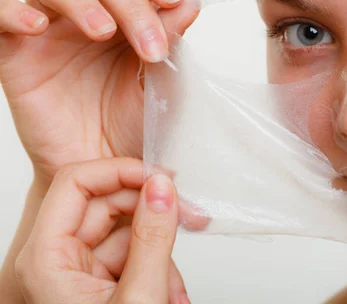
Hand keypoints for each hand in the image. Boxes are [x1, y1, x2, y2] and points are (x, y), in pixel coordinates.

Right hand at [0, 0, 199, 181]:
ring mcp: (51, 29)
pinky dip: (13, 11)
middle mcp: (90, 11)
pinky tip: (37, 27)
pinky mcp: (15, 52)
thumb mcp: (162, 86)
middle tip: (150, 45)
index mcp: (129, 12)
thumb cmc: (134, 125)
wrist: (104, 171)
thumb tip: (190, 3)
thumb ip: (171, 43)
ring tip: (102, 31)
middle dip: (130, 1)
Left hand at [15, 157, 189, 303]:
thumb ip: (153, 238)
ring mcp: (76, 274)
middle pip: (105, 206)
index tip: (158, 175)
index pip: (75, 182)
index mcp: (45, 259)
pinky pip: (130, 256)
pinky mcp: (96, 285)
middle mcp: (54, 261)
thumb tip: (162, 188)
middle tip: (185, 219)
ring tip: (174, 289)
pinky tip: (169, 294)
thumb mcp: (138, 297)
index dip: (119, 171)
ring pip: (124, 232)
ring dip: (158, 253)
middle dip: (150, 218)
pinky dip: (155, 269)